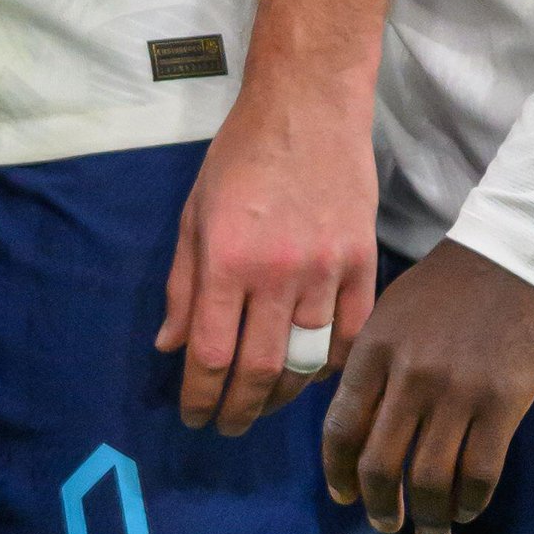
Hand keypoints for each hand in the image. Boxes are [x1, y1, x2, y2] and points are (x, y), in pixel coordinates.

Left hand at [157, 77, 379, 433]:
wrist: (308, 106)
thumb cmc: (240, 156)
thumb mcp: (194, 214)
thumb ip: (182, 285)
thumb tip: (169, 348)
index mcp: (227, 260)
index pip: (212, 355)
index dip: (200, 398)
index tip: (194, 418)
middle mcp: (277, 274)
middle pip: (258, 370)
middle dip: (238, 410)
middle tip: (228, 426)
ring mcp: (327, 271)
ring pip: (308, 362)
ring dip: (281, 396)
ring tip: (263, 406)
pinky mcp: (364, 263)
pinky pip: (352, 336)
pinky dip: (333, 367)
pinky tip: (313, 376)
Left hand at [322, 239, 533, 533]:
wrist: (514, 255)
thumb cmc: (449, 284)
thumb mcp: (391, 311)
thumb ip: (369, 361)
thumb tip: (353, 416)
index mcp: (374, 351)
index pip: (341, 428)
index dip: (338, 472)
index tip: (344, 496)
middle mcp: (408, 377)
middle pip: (381, 465)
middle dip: (380, 506)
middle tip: (388, 522)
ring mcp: (456, 393)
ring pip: (430, 479)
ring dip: (428, 518)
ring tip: (431, 532)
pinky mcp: (502, 404)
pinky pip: (479, 472)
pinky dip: (468, 502)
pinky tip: (466, 510)